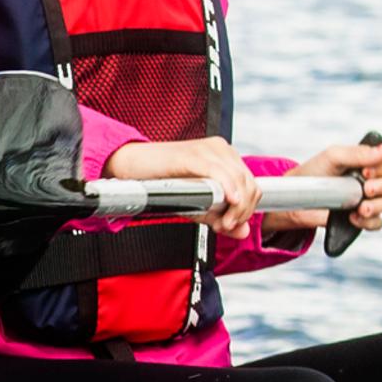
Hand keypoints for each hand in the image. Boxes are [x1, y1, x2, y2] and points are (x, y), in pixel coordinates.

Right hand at [102, 137, 260, 235]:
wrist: (129, 165)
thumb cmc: (160, 181)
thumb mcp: (195, 203)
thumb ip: (220, 217)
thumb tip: (243, 231)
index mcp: (226, 157)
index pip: (252, 185)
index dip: (247, 208)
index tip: (234, 225)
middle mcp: (221, 150)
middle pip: (249, 184)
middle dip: (242, 210)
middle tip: (226, 227)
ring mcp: (208, 150)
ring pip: (238, 179)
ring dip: (235, 206)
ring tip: (220, 222)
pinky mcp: (193, 155)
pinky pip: (218, 172)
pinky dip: (227, 188)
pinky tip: (228, 201)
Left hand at [282, 135, 381, 233]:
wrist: (297, 199)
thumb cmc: (314, 172)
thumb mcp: (332, 157)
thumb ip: (356, 153)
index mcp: (372, 160)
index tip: (365, 171)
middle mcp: (378, 178)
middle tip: (365, 189)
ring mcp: (373, 198)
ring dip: (381, 205)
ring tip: (360, 208)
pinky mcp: (365, 217)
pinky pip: (379, 222)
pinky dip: (369, 221)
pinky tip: (352, 218)